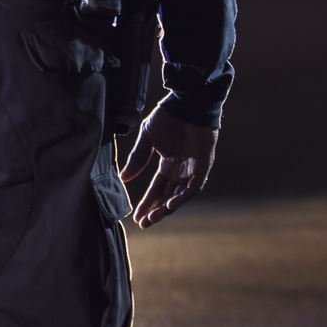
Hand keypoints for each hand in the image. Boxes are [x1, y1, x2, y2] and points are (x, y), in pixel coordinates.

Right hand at [118, 102, 218, 229]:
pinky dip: (183, 196)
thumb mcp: (147, 139)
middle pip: (167, 197)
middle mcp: (181, 170)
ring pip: (180, 195)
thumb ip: (137, 159)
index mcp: (168, 165)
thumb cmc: (168, 117)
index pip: (156, 189)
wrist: (187, 102)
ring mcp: (193, 169)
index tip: (136, 217)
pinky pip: (194, 186)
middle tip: (144, 224)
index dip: (147, 203)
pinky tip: (170, 204)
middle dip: (156, 211)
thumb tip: (123, 178)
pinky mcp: (204, 165)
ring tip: (154, 218)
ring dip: (167, 207)